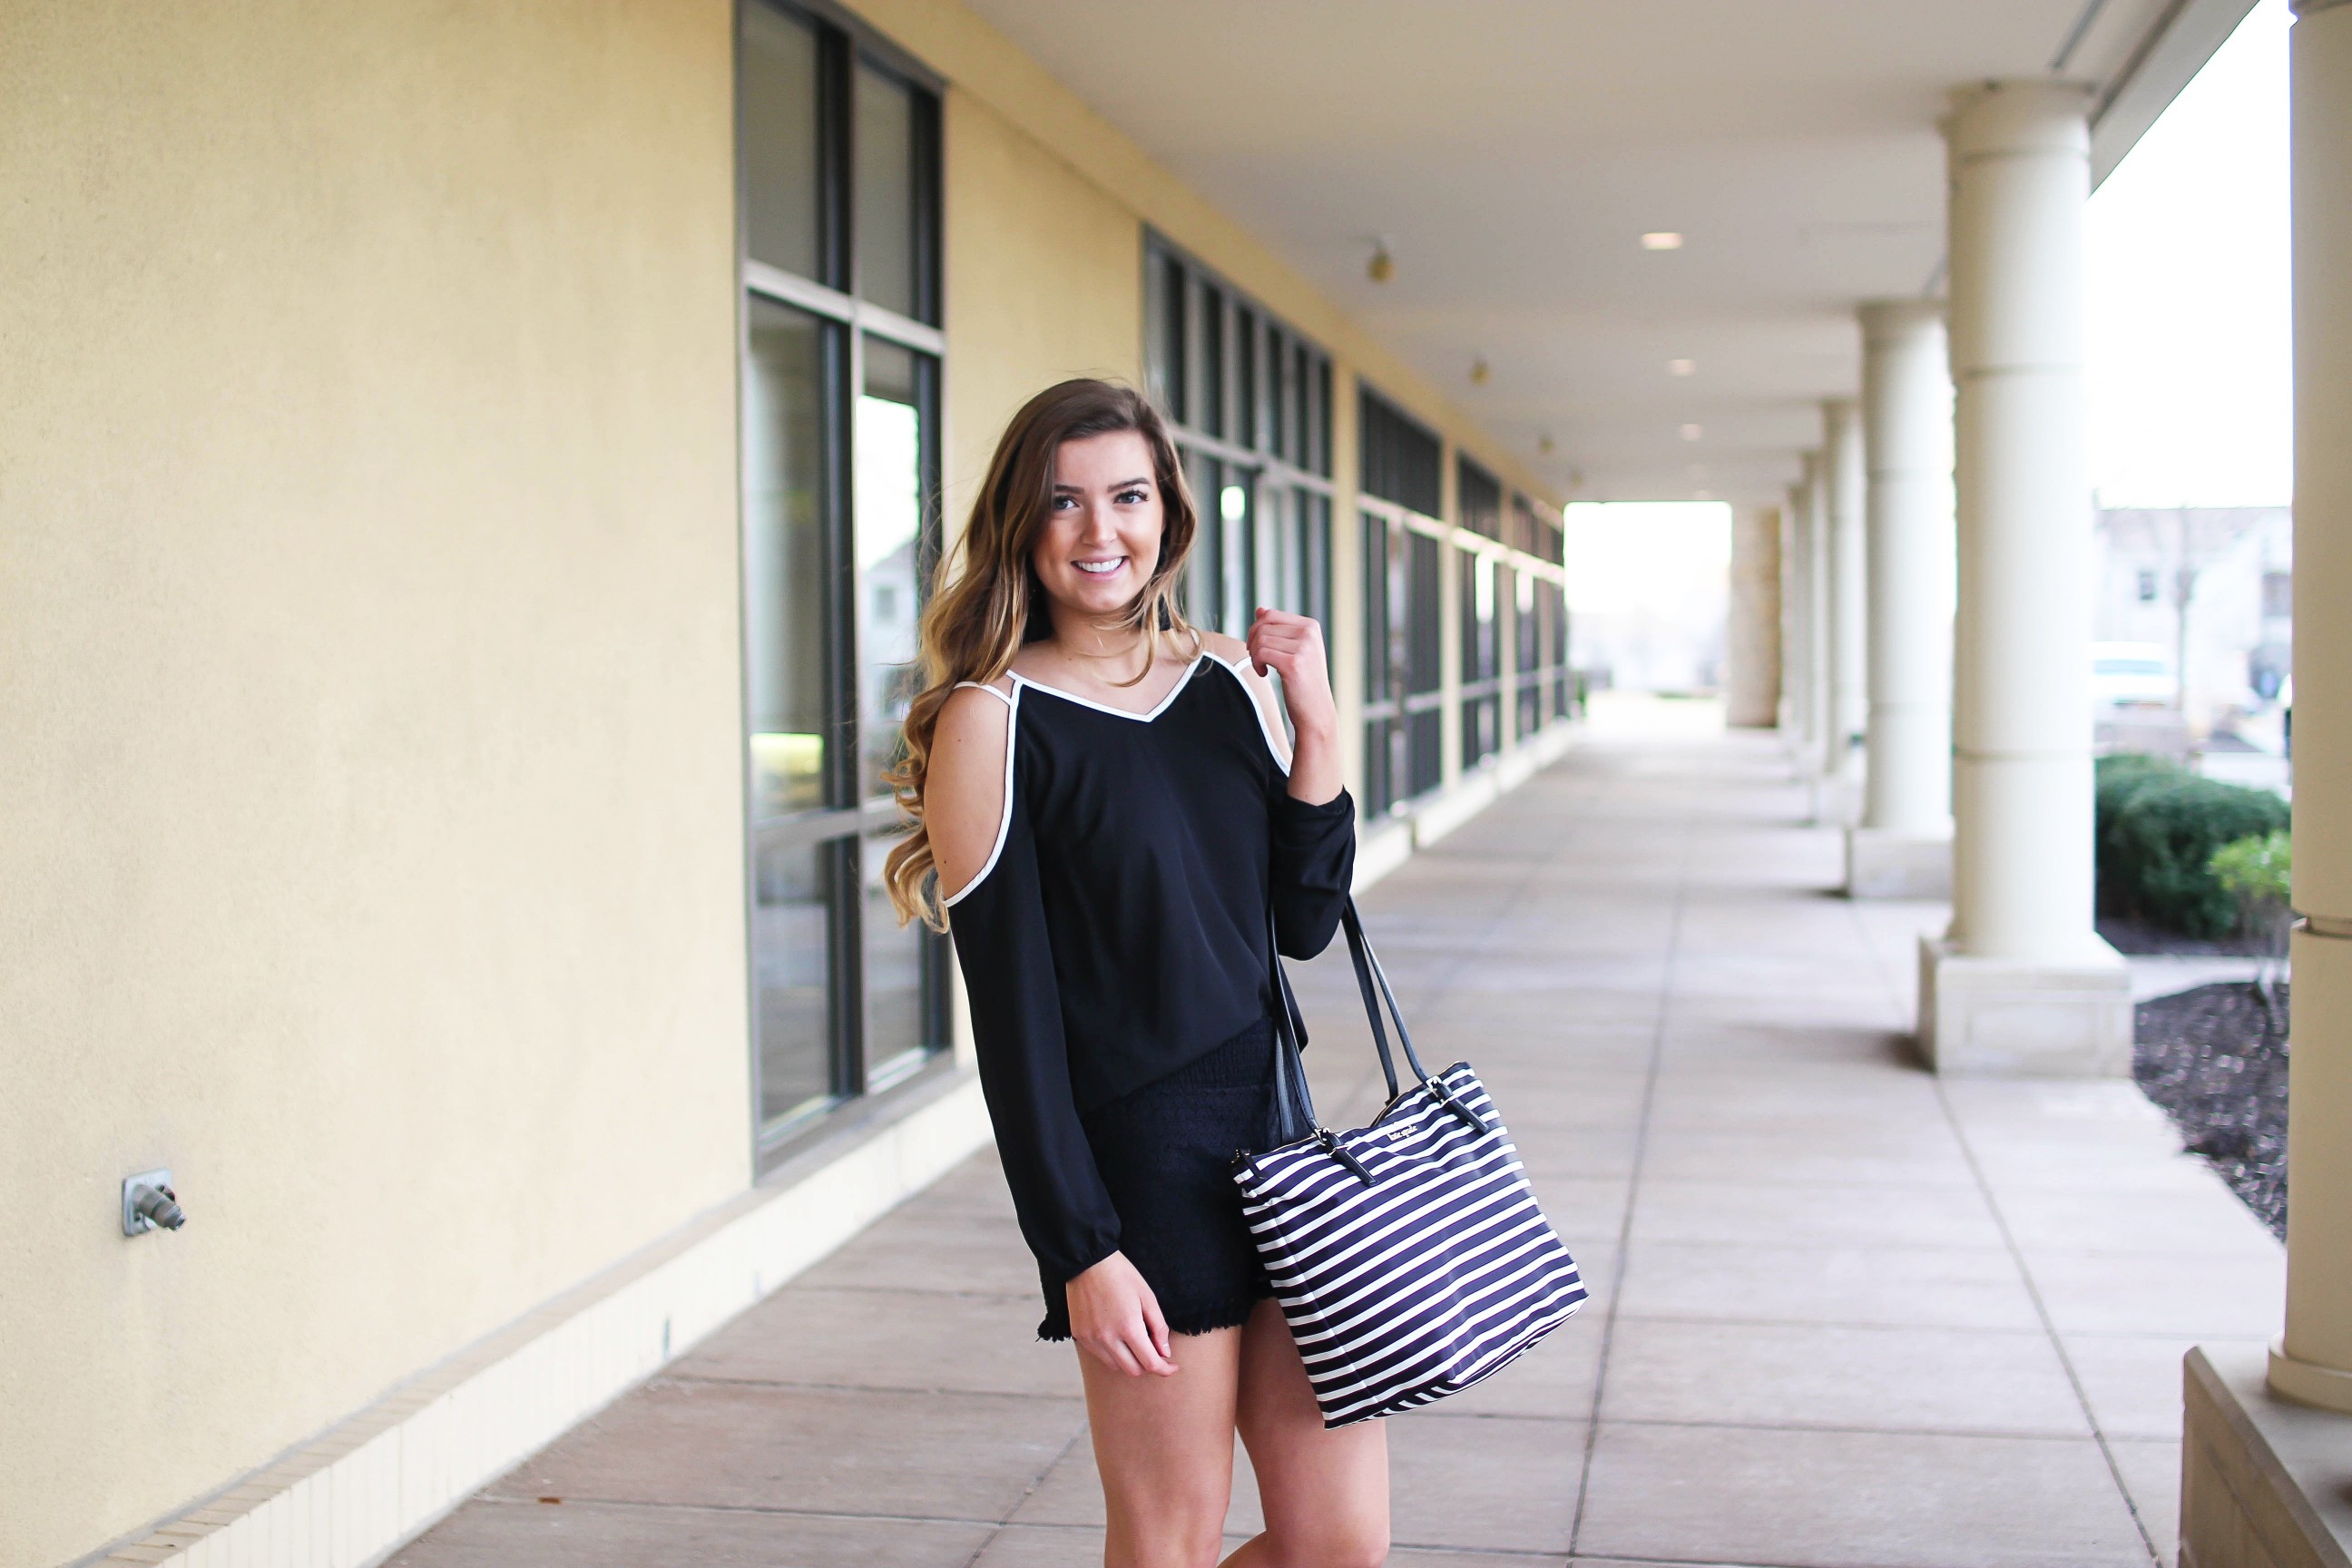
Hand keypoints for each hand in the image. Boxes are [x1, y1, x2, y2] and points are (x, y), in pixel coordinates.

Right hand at [1064, 1252, 1176, 1376]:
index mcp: (1128, 1327)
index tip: (1172, 1367)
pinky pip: (1100, 1355)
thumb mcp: (1147, 1296)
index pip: (1150, 1363)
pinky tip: (1116, 1336)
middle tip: (1154, 1352)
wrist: (1087, 1261)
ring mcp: (1091, 1338)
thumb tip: (1165, 1353)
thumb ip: (1158, 1327)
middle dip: (1147, 1364)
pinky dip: (1112, 1353)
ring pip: (1116, 1366)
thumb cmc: (1121, 1275)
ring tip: (1133, 1341)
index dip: (1165, 1370)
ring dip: (1129, 1360)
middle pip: (1133, 1370)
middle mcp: (1108, 1338)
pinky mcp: (1080, 1335)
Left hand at [1247, 608, 1341, 804]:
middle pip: (1262, 626)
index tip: (1258, 648)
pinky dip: (1256, 663)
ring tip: (1262, 668)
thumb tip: (1260, 610)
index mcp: (1310, 626)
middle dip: (1252, 642)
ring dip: (1254, 655)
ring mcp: (1303, 647)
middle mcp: (1309, 633)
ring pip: (1260, 640)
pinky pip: (1261, 653)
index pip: (1270, 615)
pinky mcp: (1294, 663)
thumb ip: (1278, 630)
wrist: (1315, 711)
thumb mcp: (1293, 651)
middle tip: (1257, 660)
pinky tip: (1263, 674)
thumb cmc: (1303, 682)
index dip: (1256, 630)